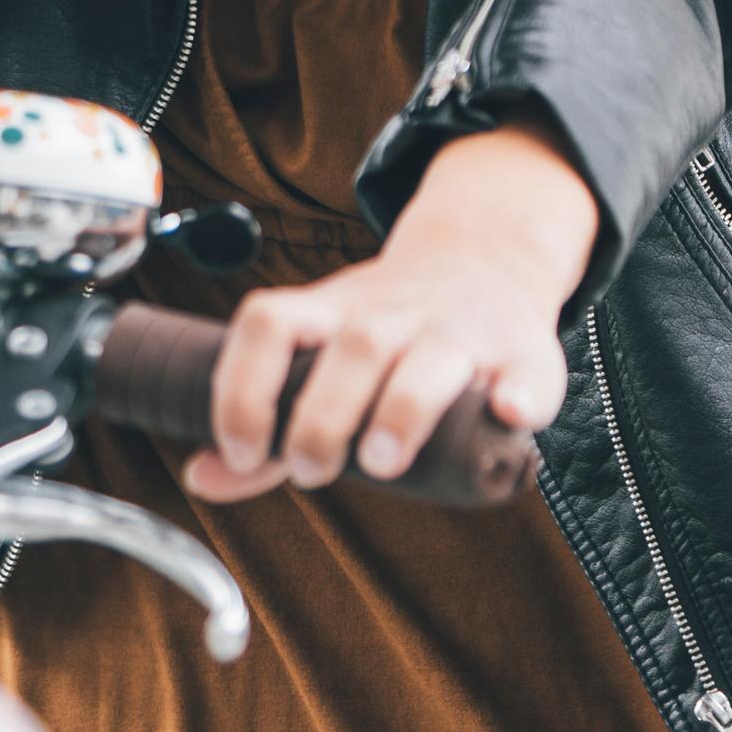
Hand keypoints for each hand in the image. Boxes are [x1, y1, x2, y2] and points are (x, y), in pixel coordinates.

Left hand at [185, 122, 599, 499]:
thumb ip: (267, 414)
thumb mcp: (322, 348)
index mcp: (336, 309)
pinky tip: (507, 415)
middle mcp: (398, 312)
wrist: (490, 255)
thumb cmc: (394, 325)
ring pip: (429, 357)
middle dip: (324, 417)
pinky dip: (519, 397)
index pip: (271, 323)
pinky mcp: (524, 350)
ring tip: (384, 463)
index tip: (243, 451)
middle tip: (313, 472)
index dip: (243, 388)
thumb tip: (203, 476)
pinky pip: (528, 370)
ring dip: (402, 412)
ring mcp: (463, 327)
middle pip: (354, 346)